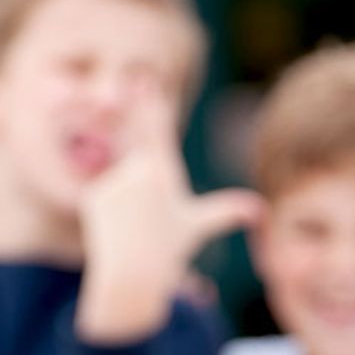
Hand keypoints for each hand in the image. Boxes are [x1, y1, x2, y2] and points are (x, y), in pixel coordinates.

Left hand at [76, 92, 266, 342]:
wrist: (134, 276)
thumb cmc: (170, 251)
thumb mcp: (198, 226)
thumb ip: (226, 211)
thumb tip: (261, 210)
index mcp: (166, 173)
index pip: (159, 130)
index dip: (154, 103)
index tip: (149, 79)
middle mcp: (140, 172)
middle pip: (136, 139)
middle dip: (133, 108)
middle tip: (134, 80)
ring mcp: (114, 182)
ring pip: (120, 179)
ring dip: (127, 198)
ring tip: (135, 223)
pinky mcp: (93, 195)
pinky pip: (102, 194)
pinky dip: (109, 209)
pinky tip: (116, 227)